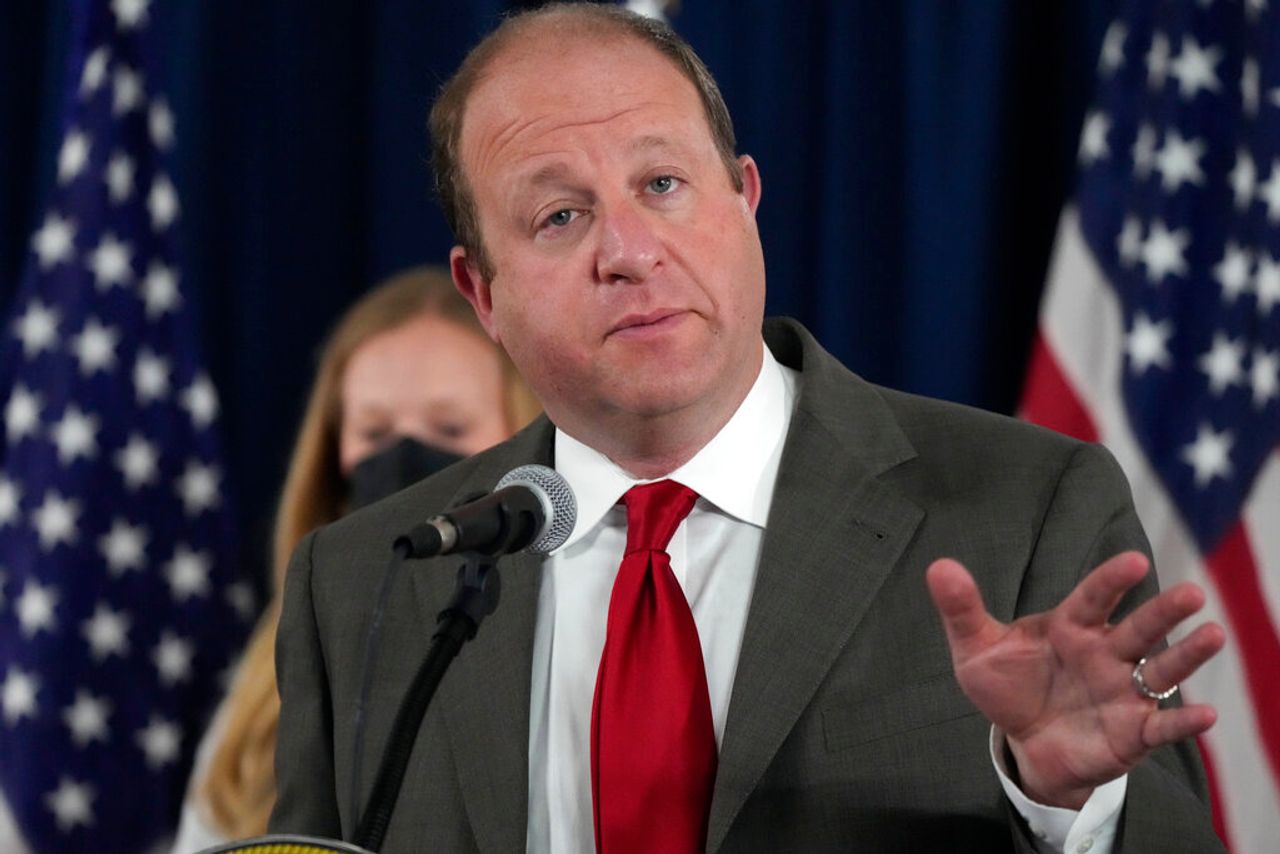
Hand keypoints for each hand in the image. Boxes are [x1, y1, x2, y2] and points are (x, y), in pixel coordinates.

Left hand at [925, 551, 1224, 808]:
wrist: (1024, 742)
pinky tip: (1206, 715)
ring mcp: (1123, 692)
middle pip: (1137, 628)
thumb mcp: (976, 648)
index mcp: (1070, 627)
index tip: (1132, 561)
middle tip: (1191, 592)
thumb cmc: (1008, 685)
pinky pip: (1162, 727)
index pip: (1092, 598)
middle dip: (1163, 611)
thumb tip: (938, 566)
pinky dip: (1183, 722)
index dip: (1110, 580)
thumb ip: (961, 609)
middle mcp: (1105, 654)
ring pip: (1160, 671)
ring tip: (1212, 635)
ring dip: (1186, 655)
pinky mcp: (1132, 732)